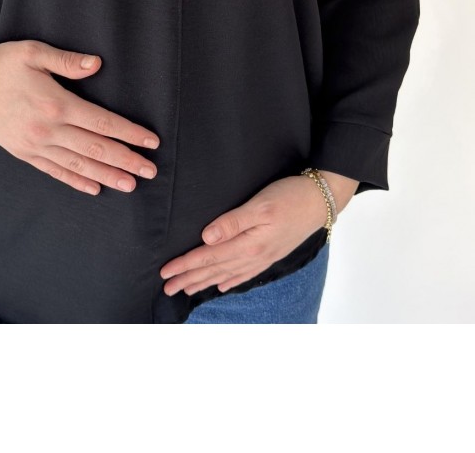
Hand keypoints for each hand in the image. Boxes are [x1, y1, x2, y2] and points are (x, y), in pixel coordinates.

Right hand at [0, 39, 159, 194]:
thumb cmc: (2, 63)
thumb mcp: (33, 52)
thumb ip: (67, 61)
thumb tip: (96, 64)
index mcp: (56, 104)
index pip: (102, 123)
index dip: (129, 133)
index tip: (150, 141)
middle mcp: (48, 130)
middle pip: (95, 149)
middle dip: (126, 160)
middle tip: (150, 170)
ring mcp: (35, 145)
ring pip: (78, 165)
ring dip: (107, 175)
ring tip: (130, 184)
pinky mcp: (24, 153)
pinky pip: (54, 172)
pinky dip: (76, 181)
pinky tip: (94, 188)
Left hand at [159, 172, 357, 295]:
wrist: (321, 200)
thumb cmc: (290, 196)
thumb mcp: (260, 205)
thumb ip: (232, 222)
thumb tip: (206, 238)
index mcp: (248, 244)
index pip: (208, 257)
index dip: (185, 265)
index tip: (165, 272)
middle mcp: (254, 256)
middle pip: (214, 270)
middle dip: (188, 279)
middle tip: (166, 288)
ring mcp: (263, 258)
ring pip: (226, 274)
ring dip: (204, 282)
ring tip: (186, 290)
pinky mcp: (270, 254)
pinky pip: (244, 274)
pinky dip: (230, 281)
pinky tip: (221, 286)